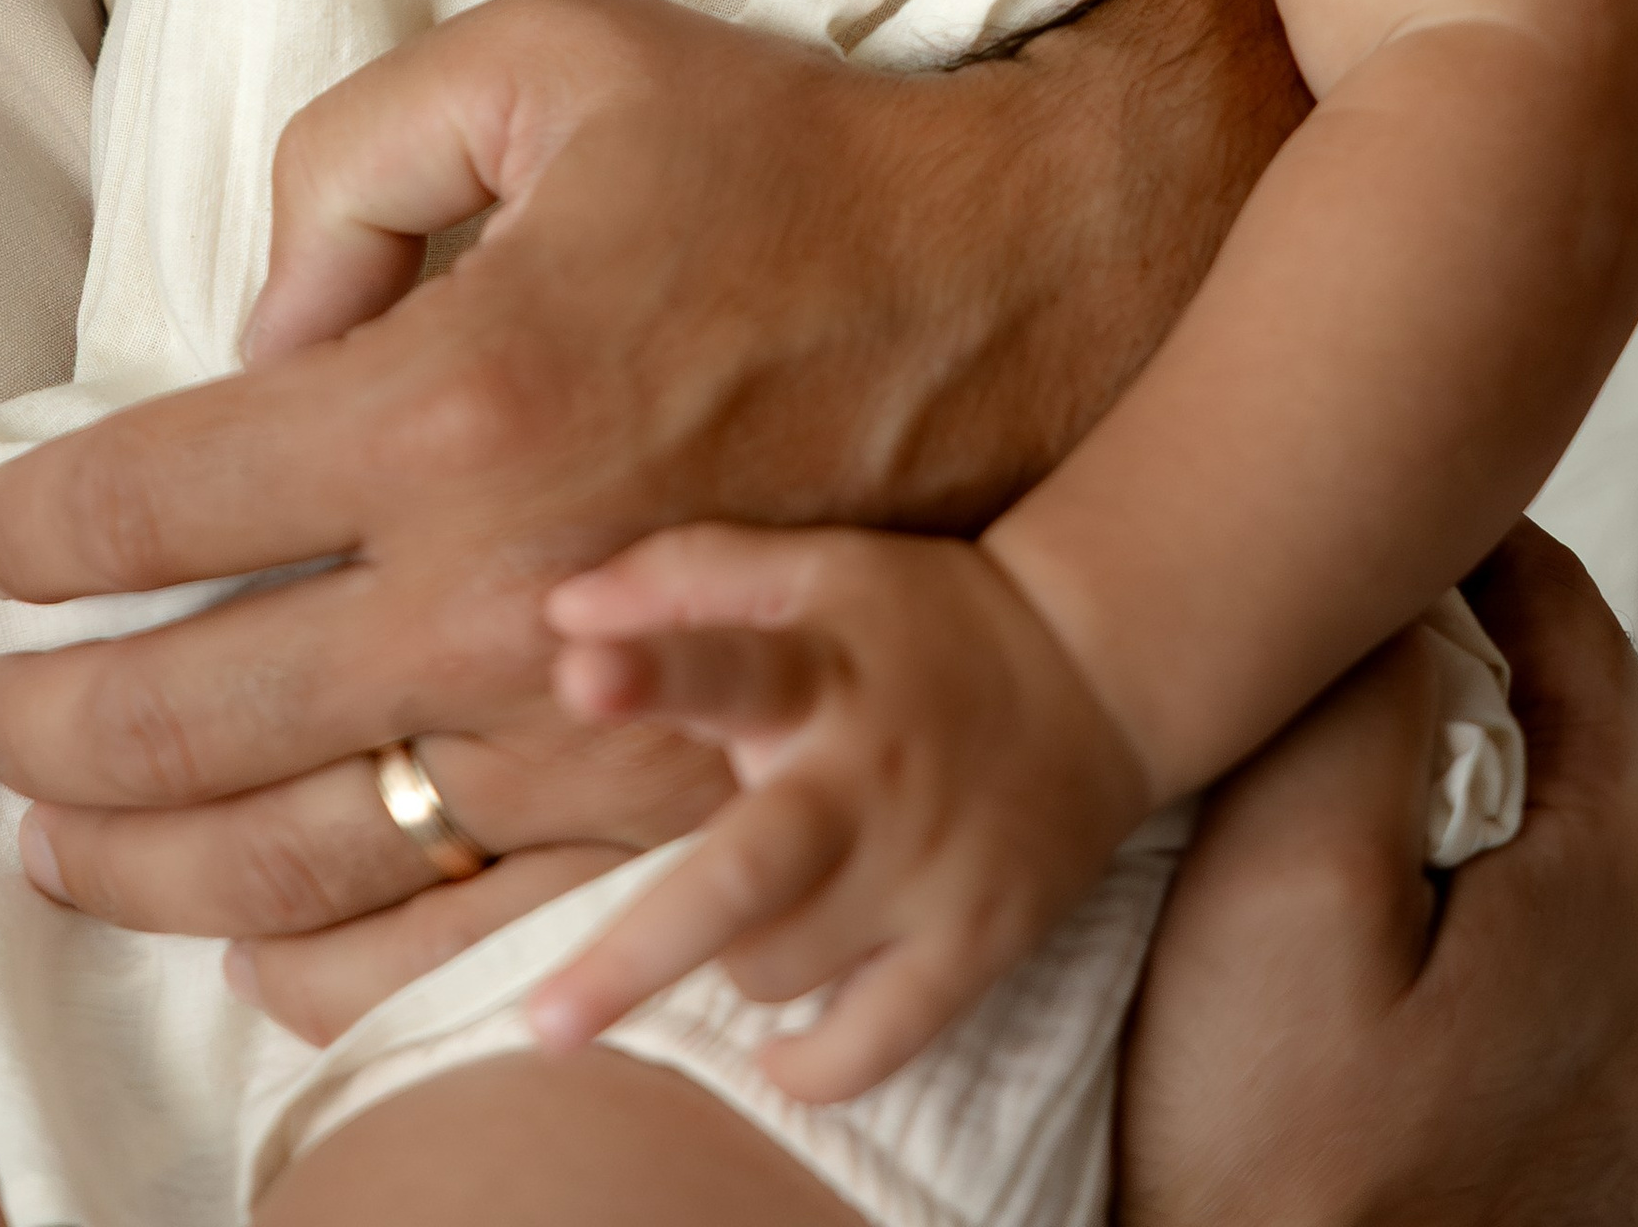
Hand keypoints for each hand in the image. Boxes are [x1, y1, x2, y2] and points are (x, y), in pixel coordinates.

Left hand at [0, 0, 1301, 970]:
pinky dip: (324, 957)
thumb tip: (264, 334)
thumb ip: (359, 156)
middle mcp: (504, 585)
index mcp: (459, 391)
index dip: (45, 527)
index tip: (8, 533)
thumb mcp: (558, 53)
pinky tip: (251, 929)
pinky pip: (456, 931)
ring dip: (148, 861)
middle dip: (54, 725)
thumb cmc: (778, 158)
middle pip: (191, 716)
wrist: (1020, 295)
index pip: (160, 496)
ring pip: (300, 854)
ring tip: (72, 837)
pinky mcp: (662, 786)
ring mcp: (585, 716)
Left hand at [526, 524, 1144, 1098]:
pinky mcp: (975, 943)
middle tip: (543, 1023)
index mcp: (821, 668)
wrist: (1094, 671)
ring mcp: (924, 869)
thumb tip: (559, 610)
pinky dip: (806, 1067)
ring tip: (764, 908)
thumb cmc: (920, 622)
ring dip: (735, 957)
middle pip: (743, 876)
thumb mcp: (819, 570)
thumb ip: (687, 577)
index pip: (729, 662)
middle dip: (635, 955)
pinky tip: (781, 1049)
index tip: (578, 675)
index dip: (653, 672)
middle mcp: (868, 774)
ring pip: (775, 967)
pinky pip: (868, 1047)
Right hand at [1117, 525, 1637, 1226]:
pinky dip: (1515, 928)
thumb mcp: (1279, 892)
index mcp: (1628, 909)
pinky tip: (1418, 941)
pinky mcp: (1623, 1195)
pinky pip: (1586, 994)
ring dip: (1511, 806)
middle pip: (1609, 763)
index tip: (1409, 518)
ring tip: (1383, 772)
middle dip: (1505, 675)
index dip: (1497, 560)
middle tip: (1382, 628)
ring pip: (1604, 881)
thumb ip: (1357, 708)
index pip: (1593, 651)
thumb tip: (1410, 595)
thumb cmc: (1265, 1174)